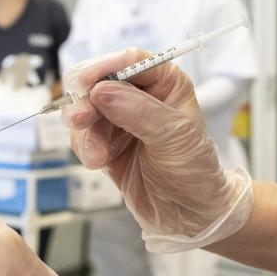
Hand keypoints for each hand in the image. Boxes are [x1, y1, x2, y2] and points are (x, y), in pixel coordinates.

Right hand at [62, 49, 253, 252]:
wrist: (191, 215)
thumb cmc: (196, 171)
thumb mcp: (175, 137)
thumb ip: (139, 112)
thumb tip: (102, 91)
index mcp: (165, 83)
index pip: (130, 60)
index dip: (104, 67)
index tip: (85, 83)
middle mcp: (141, 95)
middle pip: (99, 81)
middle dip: (86, 100)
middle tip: (80, 120)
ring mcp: (121, 119)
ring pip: (85, 109)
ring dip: (84, 131)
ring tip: (96, 154)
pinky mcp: (107, 142)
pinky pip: (83, 134)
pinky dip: (84, 146)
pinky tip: (98, 161)